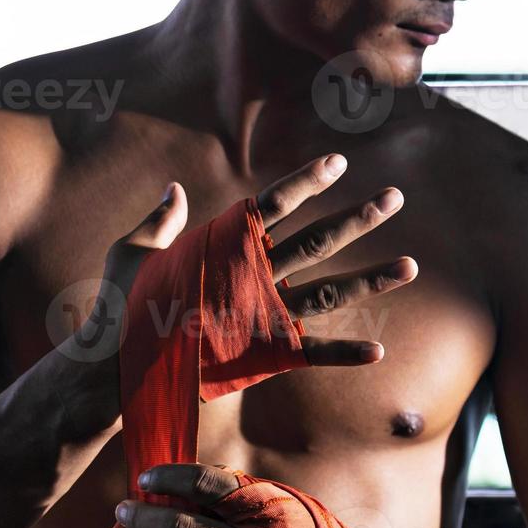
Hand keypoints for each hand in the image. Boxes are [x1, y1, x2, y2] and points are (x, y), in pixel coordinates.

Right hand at [81, 153, 416, 367]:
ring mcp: (261, 314)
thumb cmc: (120, 307)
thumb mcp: (131, 252)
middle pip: (317, 239)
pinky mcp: (261, 354)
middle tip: (396, 198)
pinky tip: (379, 352)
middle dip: (359, 218)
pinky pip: (311, 354)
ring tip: (411, 266)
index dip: (308, 181)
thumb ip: (160, 220)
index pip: (275, 202)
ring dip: (371, 279)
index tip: (340, 161)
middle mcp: (252, 275)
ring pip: (328, 292)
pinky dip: (344, 354)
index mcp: (223, 245)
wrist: (116, 367)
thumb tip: (175, 189)